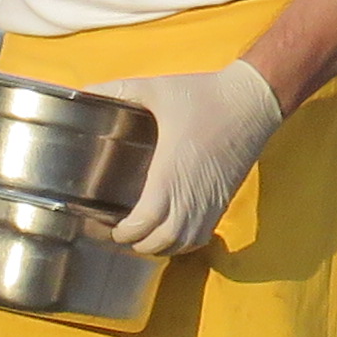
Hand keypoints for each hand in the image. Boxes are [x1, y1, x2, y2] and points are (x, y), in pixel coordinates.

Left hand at [90, 59, 282, 256]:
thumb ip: (119, 90)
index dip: (125, 233)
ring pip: (181, 244)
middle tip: (123, 232)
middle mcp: (190, 196)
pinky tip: (172, 232)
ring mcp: (209, 202)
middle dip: (138, 244)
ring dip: (160, 246)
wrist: (252, 102)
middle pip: (160, 242)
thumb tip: (84, 89)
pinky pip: (201, 237)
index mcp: (169, 174)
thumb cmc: (204, 97)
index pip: (144, 224)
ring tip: (144, 235)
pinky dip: (182, 243)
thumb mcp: (157, 89)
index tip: (111, 227)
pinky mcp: (222, 202)